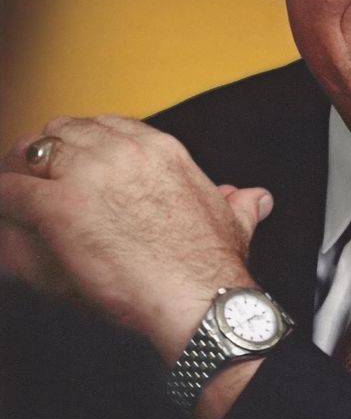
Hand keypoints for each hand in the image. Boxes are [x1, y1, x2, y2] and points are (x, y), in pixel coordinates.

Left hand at [0, 115, 273, 363]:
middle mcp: (121, 152)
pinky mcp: (59, 208)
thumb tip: (256, 197)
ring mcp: (87, 176)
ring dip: (19, 169)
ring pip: (35, 151)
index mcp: (160, 149)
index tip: (77, 155)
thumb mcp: (234, 221)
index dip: (86, 138)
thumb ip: (241, 202)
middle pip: (66, 130)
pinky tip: (4, 210)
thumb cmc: (211, 264)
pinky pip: (12, 191)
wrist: (197, 294)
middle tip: (36, 170)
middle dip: (49, 148)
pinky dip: (3, 199)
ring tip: (12, 186)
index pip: (109, 124)